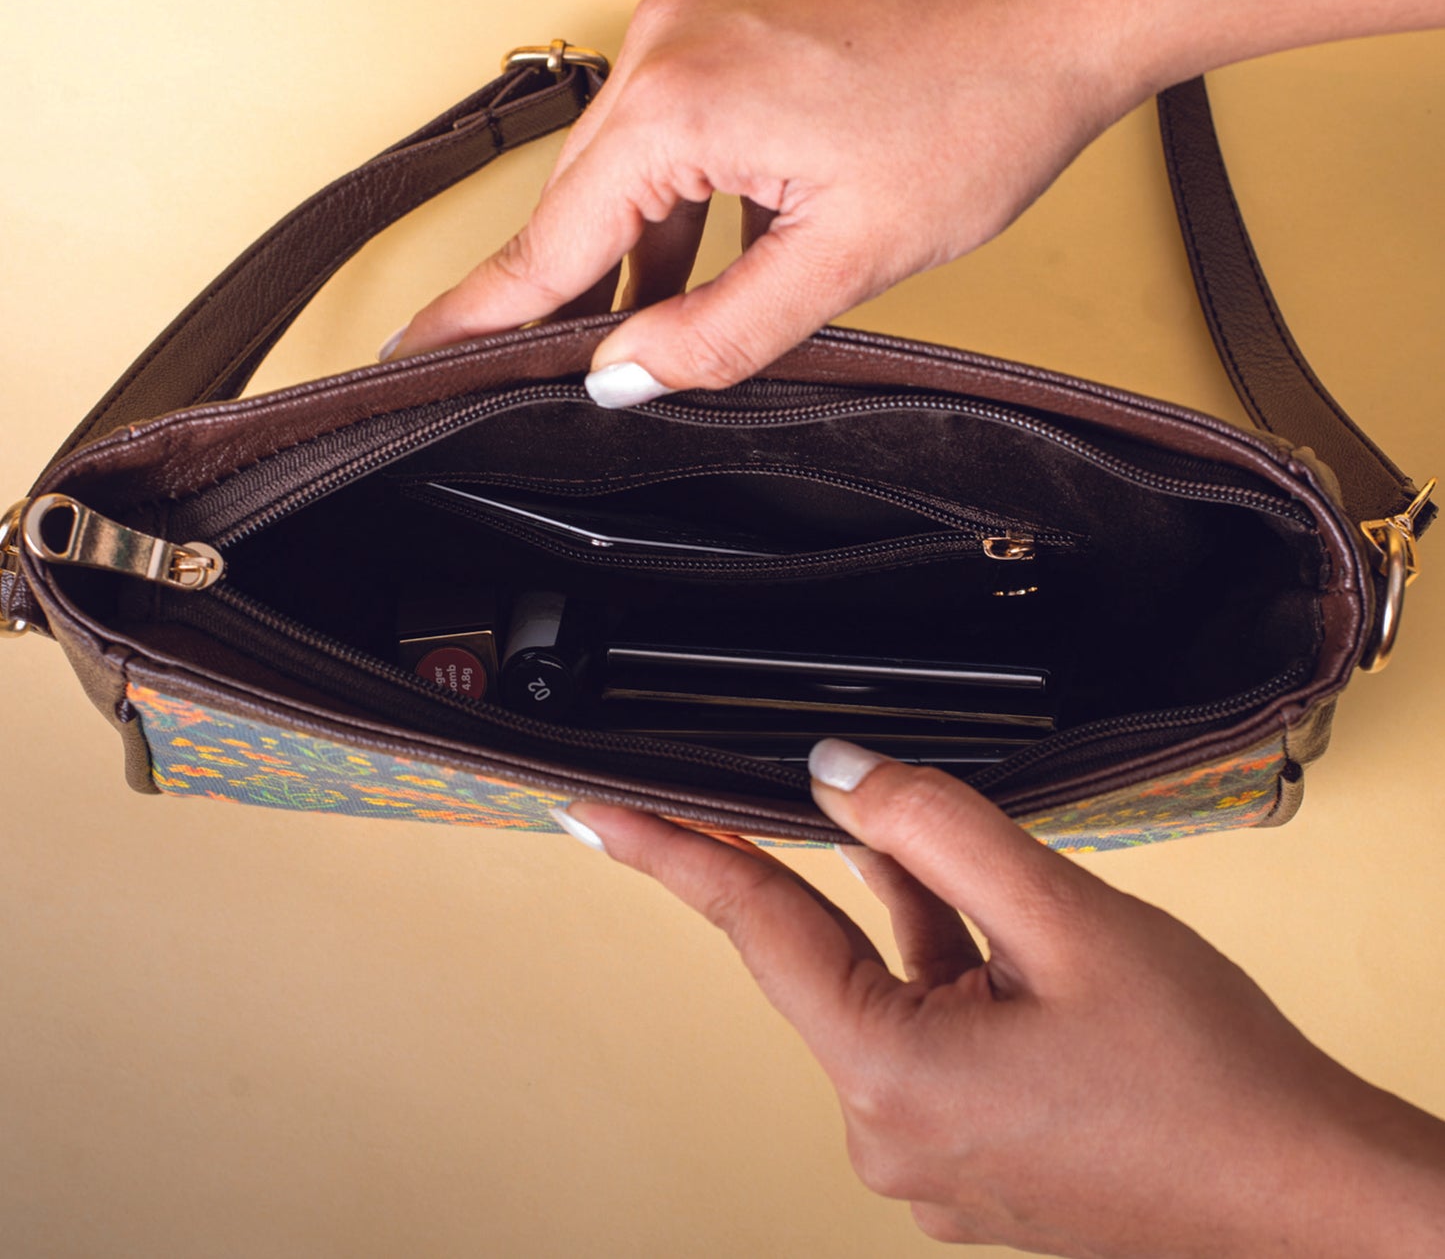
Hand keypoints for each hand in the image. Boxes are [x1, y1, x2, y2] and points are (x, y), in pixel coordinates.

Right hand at [385, 0, 1444, 403]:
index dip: (482, 320)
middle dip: (583, 285)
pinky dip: (695, 173)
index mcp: (678, 99)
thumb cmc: (982, 105)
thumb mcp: (847, 257)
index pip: (550, 244)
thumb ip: (722, 331)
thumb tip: (627, 371)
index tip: (412, 360)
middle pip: (588, 196)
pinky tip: (733, 218)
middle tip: (569, 362)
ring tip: (686, 296)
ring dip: (654, 232)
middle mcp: (668, 33)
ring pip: (640, 150)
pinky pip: (684, 100)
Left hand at [558, 743, 1444, 1256]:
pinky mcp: (967, 1152)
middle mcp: (889, 1130)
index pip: (753, 926)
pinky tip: (974, 914)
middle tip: (844, 793)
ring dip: (914, 915)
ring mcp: (928, 1152)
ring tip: (978, 874)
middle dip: (840, 869)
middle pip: (825, 953)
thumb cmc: (1211, 1088)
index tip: (596, 813)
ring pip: (885, 986)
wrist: (1310, 1209)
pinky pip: (925, 1029)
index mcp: (892, 1075)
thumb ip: (935, 829)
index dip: (669, 852)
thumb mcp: (1067, 921)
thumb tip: (837, 772)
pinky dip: (942, 965)